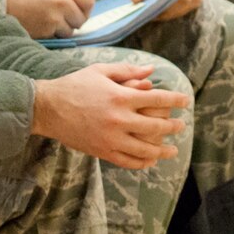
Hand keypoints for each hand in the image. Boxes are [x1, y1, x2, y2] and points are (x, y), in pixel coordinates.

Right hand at [1, 0, 96, 39]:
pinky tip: (37, 24)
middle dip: (73, 21)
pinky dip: (49, 34)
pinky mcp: (46, 30)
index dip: (85, 9)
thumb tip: (78, 3)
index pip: (89, 0)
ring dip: (60, 29)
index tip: (78, 12)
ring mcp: (55, 16)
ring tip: (45, 20)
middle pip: (81, 18)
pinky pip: (55, 36)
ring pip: (70, 31)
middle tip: (61, 19)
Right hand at [30, 63, 189, 169]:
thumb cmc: (74, 86)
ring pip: (145, 149)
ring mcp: (111, 138)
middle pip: (156, 126)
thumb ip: (128, 71)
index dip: (175, 100)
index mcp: (120, 97)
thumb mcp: (100, 71)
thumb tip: (151, 72)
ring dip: (162, 150)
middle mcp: (119, 119)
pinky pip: (128, 161)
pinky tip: (151, 160)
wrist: (47, 109)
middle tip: (181, 127)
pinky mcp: (102, 152)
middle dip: (173, 127)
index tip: (186, 102)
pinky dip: (142, 162)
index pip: (158, 99)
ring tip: (172, 150)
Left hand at [135, 0, 202, 22]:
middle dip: (159, 10)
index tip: (147, 7)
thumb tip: (135, 0)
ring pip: (178, 12)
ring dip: (162, 12)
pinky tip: (154, 6)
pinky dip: (166, 10)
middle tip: (140, 11)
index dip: (165, 4)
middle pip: (178, 7)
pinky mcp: (194, 1)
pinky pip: (179, 10)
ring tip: (146, 8)